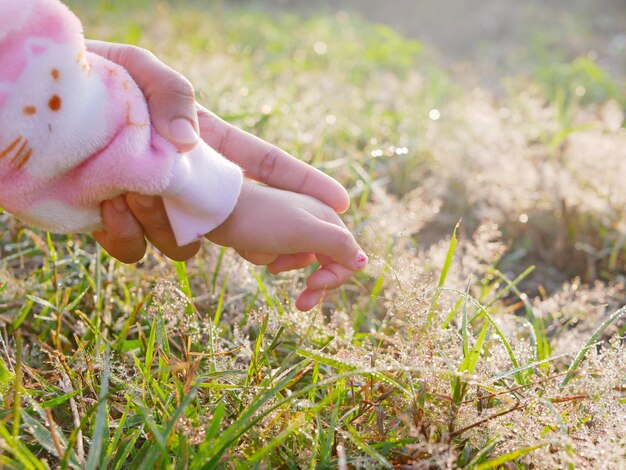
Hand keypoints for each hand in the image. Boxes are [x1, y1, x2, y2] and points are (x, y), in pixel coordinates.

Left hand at [88, 41, 350, 262]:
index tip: (340, 204)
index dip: (306, 186)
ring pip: (185, 246)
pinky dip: (124, 236)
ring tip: (122, 192)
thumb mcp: (142, 71)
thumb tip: (188, 143)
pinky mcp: (122, 225)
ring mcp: (158, 207)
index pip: (269, 166)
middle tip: (249, 246)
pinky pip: (137, 252)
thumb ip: (174, 97)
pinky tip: (102, 206)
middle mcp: (190, 182)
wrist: (35, 109)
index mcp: (208, 145)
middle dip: (243, 237)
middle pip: (237, 222)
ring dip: (160, 225)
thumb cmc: (95, 80)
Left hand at [206, 181, 367, 310]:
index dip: (336, 275)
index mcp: (327, 217)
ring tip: (268, 260)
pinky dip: (267, 258)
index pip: (348, 255)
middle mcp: (314, 220)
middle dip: (314, 282)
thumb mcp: (305, 232)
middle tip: (301, 306)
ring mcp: (292, 227)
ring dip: (284, 264)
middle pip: (327, 260)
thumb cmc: (262, 220)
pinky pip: (278, 255)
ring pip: (299, 260)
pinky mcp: (272, 233)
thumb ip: (337, 245)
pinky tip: (255, 250)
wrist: (217, 208)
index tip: (313, 287)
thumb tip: (364, 262)